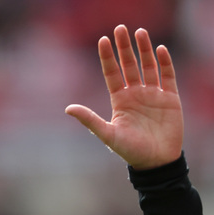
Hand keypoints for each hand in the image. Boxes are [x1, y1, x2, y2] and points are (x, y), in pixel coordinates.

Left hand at [65, 25, 182, 169]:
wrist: (156, 162)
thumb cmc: (130, 151)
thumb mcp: (108, 135)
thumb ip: (90, 120)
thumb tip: (67, 108)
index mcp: (120, 101)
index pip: (112, 73)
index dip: (108, 57)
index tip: (103, 39)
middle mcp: (135, 94)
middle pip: (128, 65)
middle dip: (124, 47)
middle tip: (120, 28)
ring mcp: (153, 95)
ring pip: (148, 66)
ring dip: (144, 49)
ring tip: (140, 32)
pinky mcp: (170, 98)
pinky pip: (168, 75)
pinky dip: (165, 62)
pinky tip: (159, 49)